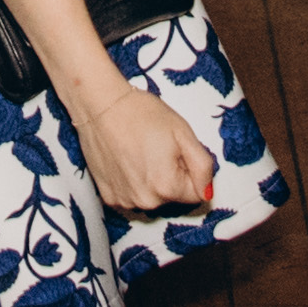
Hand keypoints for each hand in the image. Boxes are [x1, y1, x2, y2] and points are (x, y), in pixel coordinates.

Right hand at [78, 80, 216, 215]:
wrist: (100, 104)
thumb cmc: (141, 113)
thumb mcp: (183, 132)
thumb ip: (202, 166)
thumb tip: (207, 192)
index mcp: (167, 187)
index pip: (196, 193)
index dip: (190, 170)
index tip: (176, 152)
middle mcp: (145, 201)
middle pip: (173, 197)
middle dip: (172, 176)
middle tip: (157, 147)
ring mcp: (124, 201)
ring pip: (152, 197)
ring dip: (152, 180)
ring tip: (139, 151)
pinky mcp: (108, 196)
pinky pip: (131, 196)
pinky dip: (132, 182)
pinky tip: (125, 159)